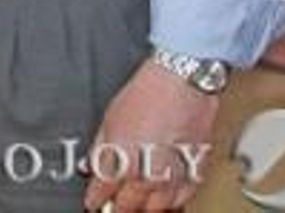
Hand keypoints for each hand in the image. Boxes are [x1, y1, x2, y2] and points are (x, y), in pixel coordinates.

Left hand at [82, 59, 219, 210]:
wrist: (181, 84)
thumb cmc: (147, 95)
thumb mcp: (109, 120)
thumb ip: (99, 148)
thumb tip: (90, 165)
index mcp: (121, 162)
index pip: (102, 193)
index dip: (94, 199)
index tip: (92, 202)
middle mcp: (147, 176)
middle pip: (127, 206)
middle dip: (117, 206)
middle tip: (112, 204)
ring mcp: (173, 178)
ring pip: (155, 210)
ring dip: (143, 207)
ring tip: (135, 203)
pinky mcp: (195, 174)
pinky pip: (181, 201)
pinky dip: (170, 203)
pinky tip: (162, 198)